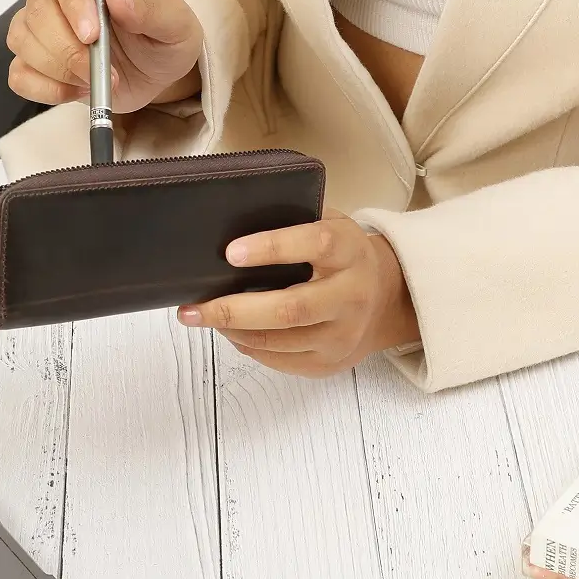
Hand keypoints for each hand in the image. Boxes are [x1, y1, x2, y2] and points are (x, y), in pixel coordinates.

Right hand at [6, 0, 204, 112]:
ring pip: (22, 40)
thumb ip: (150, 11)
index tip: (92, 35)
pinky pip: (19, 74)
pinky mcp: (36, 58)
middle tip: (100, 73)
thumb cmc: (165, 37)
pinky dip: (44, 89)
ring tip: (96, 81)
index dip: (74, 3)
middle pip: (38, 11)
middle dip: (67, 50)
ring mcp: (42, 23)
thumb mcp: (175, 23)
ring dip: (58, 70)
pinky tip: (75, 91)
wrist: (157, 72)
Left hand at [176, 211, 418, 376]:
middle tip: (193, 307)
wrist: (385, 299)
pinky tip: (230, 331)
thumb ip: (292, 217)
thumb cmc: (340, 255)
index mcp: (350, 251)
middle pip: (291, 308)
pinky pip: (280, 360)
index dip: (273, 247)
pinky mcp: (329, 362)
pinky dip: (248, 346)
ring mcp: (343, 335)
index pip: (316, 244)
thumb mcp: (329, 224)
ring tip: (201, 316)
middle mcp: (351, 295)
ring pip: (280, 340)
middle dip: (234, 309)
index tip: (231, 252)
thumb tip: (231, 216)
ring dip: (233, 330)